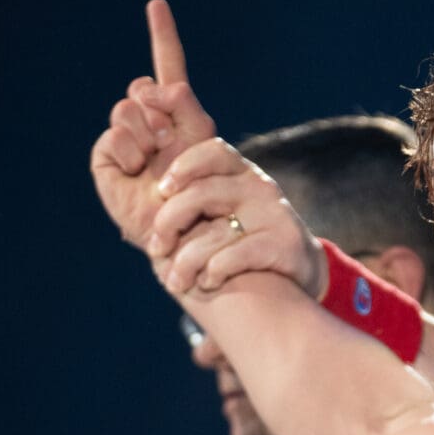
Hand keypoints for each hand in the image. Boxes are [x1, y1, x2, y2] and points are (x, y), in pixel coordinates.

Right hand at [90, 0, 216, 247]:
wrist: (190, 230)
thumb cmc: (204, 192)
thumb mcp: (205, 141)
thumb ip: (185, 105)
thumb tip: (153, 88)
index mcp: (177, 114)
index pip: (168, 67)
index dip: (163, 36)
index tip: (157, 5)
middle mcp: (149, 123)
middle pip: (141, 88)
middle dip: (157, 107)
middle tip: (169, 139)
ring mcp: (126, 141)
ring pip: (126, 108)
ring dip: (145, 130)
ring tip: (156, 157)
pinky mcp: (107, 161)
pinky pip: (115, 136)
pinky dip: (129, 150)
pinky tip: (137, 169)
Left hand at [148, 138, 324, 298]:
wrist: (300, 269)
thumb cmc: (246, 240)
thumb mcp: (222, 213)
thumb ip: (189, 205)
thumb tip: (133, 217)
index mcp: (240, 172)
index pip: (212, 151)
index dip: (183, 167)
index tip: (162, 190)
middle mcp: (258, 187)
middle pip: (204, 192)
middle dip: (170, 222)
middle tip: (155, 248)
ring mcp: (273, 215)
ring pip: (216, 231)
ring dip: (187, 260)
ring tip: (176, 281)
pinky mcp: (283, 244)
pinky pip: (237, 256)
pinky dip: (215, 272)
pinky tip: (208, 283)